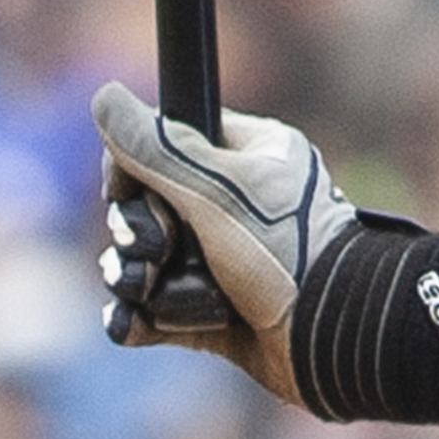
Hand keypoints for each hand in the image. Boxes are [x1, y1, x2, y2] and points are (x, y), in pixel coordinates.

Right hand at [91, 82, 361, 405]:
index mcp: (249, 157)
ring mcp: (221, 262)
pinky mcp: (210, 314)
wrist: (333, 341)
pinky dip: (141, 320)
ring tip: (161, 291)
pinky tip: (139, 324)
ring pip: (141, 263)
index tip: (128, 187)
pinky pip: (150, 312)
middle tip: (164, 248)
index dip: (133, 168)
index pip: (163, 143)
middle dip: (138, 234)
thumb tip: (104, 97)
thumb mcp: (218, 191)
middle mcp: (235, 206)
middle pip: (141, 208)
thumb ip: (156, 148)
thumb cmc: (288, 254)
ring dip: (141, 281)